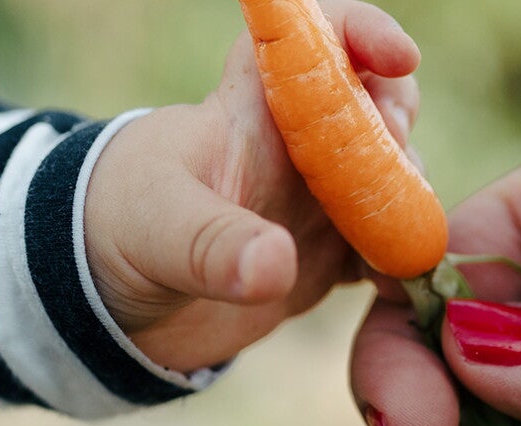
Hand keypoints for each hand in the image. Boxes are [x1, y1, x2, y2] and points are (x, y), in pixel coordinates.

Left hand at [84, 0, 420, 370]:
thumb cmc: (116, 231)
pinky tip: (399, 285)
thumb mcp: (155, 231)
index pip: (313, 39)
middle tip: (395, 167)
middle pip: (372, 108)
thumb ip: (211, 244)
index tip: (399, 59)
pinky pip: (377, 248)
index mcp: (251, 110)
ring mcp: (311, 204)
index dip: (362, 33)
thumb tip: (274, 267)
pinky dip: (396, 261)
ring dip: (407, 201)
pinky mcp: (320, 256)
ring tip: (401, 240)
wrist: (113, 299)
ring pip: (386, 179)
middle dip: (397, 129)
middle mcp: (293, 149)